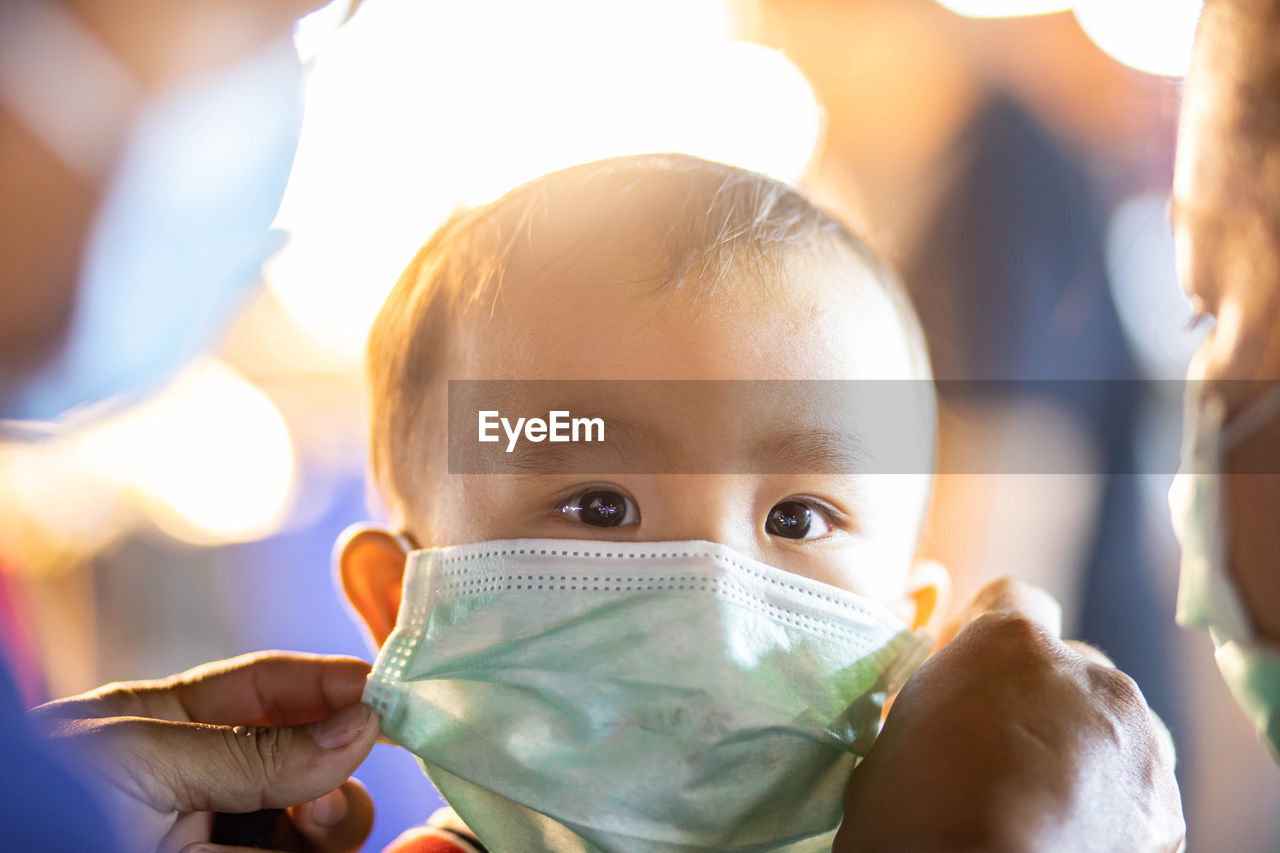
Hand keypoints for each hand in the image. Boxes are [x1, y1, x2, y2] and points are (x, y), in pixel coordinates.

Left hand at [29, 651, 379, 852]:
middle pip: (316, 762)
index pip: (275, 687)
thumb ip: (254, 749)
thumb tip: (362, 723)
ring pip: (318, 826)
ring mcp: (220, 843)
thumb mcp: (144, 762)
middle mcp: (209, 782)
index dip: (335, 683)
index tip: (391, 694)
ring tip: (302, 833)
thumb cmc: (47, 805)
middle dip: (337, 771)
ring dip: (327, 824)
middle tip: (322, 800)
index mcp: (177, 724)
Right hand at [835, 579, 1183, 852]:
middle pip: (1073, 666)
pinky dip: (1113, 807)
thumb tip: (954, 699)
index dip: (990, 636)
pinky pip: (1137, 788)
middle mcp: (1091, 675)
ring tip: (1044, 803)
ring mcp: (1139, 742)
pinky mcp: (1167, 809)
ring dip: (1087, 749)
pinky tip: (1072, 836)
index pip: (1016, 599)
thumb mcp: (899, 726)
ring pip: (1116, 726)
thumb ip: (943, 691)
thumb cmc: (910, 815)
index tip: (973, 674)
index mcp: (1012, 642)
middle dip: (1045, 699)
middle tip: (1003, 753)